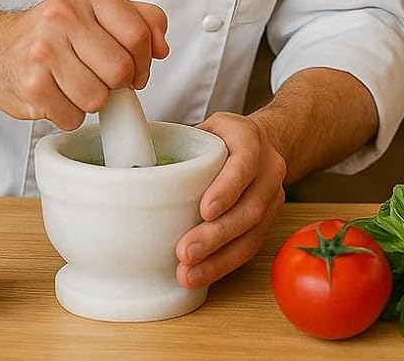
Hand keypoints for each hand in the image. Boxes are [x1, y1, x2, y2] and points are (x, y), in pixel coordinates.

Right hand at [0, 0, 168, 130]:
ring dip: (93, 100)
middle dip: (118, 82)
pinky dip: (69, 114)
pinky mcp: (32, 85)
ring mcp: (44, 50)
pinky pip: (74, 116)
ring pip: (100, 98)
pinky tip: (56, 94)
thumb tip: (161, 48)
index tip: (133, 65)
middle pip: (122, 69)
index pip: (139, 34)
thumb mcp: (96, 10)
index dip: (143, 59)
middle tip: (99, 76)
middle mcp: (62, 14)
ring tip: (74, 83)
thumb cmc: (52, 33)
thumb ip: (141, 20)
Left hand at [175, 112, 286, 288]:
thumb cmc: (222, 138)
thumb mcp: (204, 128)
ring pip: (253, 233)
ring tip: (189, 273)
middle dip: (216, 234)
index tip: (205, 211)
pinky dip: (224, 263)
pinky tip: (202, 275)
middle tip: (185, 252)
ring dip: (219, 258)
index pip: (243, 164)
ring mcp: (273, 197)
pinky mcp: (269, 221)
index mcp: (249, 140)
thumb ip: (178, 142)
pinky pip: (250, 247)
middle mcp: (268, 169)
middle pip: (250, 207)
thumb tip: (131, 163)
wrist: (259, 145)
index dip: (227, 189)